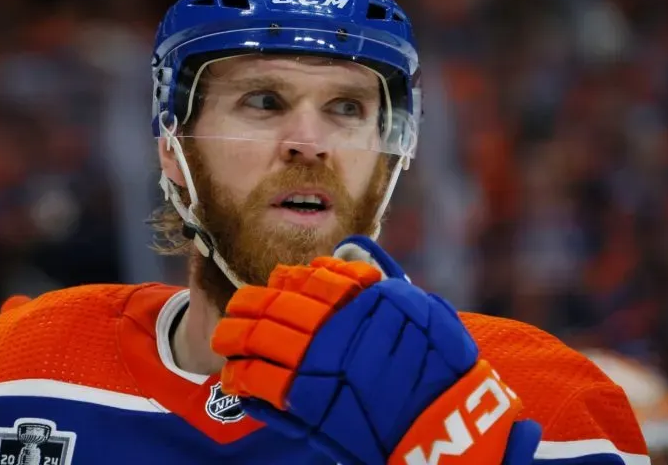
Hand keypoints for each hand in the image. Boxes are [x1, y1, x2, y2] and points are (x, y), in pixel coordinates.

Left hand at [211, 235, 541, 464]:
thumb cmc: (439, 366)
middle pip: (273, 307)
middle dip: (249, 306)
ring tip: (224, 339)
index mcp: (355, 300)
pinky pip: (258, 382)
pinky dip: (240, 378)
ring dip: (234, 337)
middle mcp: (329, 326)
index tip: (277, 283)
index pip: (306, 281)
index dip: (285, 281)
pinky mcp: (303, 402)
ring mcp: (313, 364)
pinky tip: (233, 377)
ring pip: (257, 340)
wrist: (443, 422)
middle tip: (237, 310)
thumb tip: (350, 246)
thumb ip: (382, 275)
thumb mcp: (419, 307)